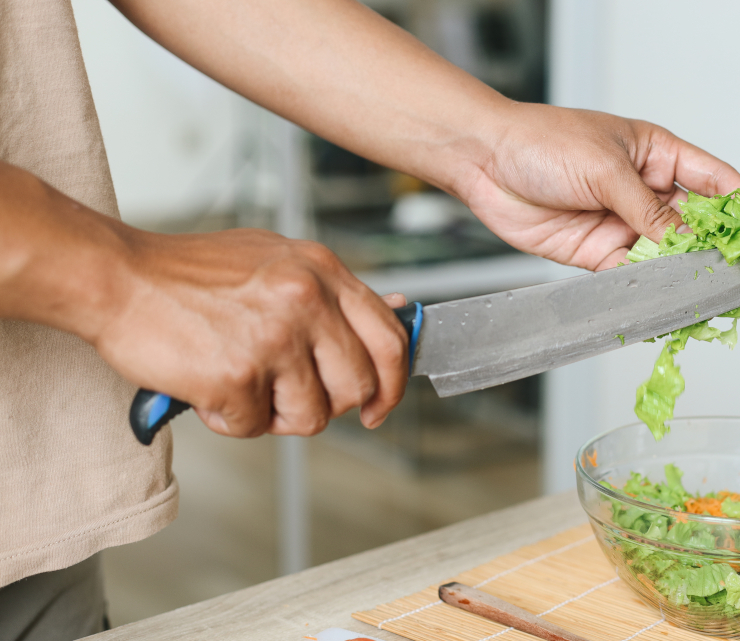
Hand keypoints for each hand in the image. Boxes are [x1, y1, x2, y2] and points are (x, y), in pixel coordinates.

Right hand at [93, 228, 407, 437]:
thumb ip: (334, 291)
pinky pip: (255, 426)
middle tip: (291, 399)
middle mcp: (306, 301)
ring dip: (276, 416)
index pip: (390, 338)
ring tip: (244, 388)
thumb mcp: (279, 260)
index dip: (392, 382)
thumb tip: (397, 312)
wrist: (118, 277)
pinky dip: (231, 420)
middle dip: (328, 405)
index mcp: (323, 271)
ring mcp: (274, 338)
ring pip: (312, 416)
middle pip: (358, 387)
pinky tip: (210, 390)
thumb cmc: (191, 274)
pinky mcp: (236, 374)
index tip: (379, 404)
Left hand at [457, 104, 739, 270]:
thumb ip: (648, 212)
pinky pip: (632, 276)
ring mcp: (623, 224)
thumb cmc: (543, 142)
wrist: (485, 162)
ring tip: (705, 292)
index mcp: (657, 155)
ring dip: (683, 273)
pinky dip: (647, 289)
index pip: (714, 179)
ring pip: (667, 255)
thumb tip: (688, 244)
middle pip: (695, 224)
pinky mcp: (598, 254)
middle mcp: (645, 192)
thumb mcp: (606, 170)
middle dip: (717, 248)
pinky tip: (662, 300)